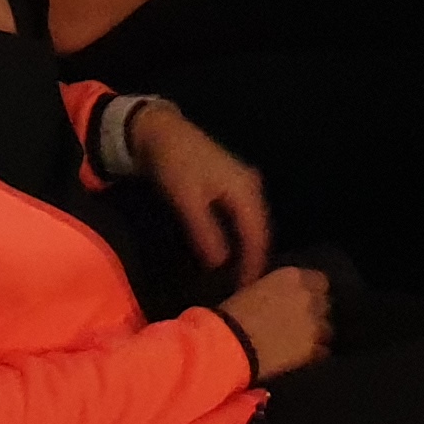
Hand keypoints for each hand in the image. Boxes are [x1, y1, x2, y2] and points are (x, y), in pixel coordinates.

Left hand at [131, 103, 268, 290]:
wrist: (161, 133)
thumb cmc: (175, 166)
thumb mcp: (187, 201)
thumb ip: (205, 232)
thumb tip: (221, 265)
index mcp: (245, 191)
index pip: (258, 236)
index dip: (254, 265)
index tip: (247, 291)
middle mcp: (251, 188)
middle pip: (261, 231)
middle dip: (255, 260)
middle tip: (245, 290)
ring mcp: (244, 185)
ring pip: (254, 225)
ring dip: (249, 250)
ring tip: (239, 276)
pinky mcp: (232, 186)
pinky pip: (245, 219)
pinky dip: (242, 237)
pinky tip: (232, 251)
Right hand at [219, 262, 332, 380]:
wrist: (230, 345)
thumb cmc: (231, 316)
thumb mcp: (253, 291)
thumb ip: (275, 290)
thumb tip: (279, 297)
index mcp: (293, 277)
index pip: (319, 281)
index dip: (313, 292)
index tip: (306, 301)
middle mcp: (309, 296)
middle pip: (325, 304)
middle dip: (316, 312)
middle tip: (303, 323)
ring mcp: (313, 323)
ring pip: (327, 328)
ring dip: (317, 334)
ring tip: (304, 342)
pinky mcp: (312, 349)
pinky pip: (322, 351)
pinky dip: (315, 354)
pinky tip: (304, 358)